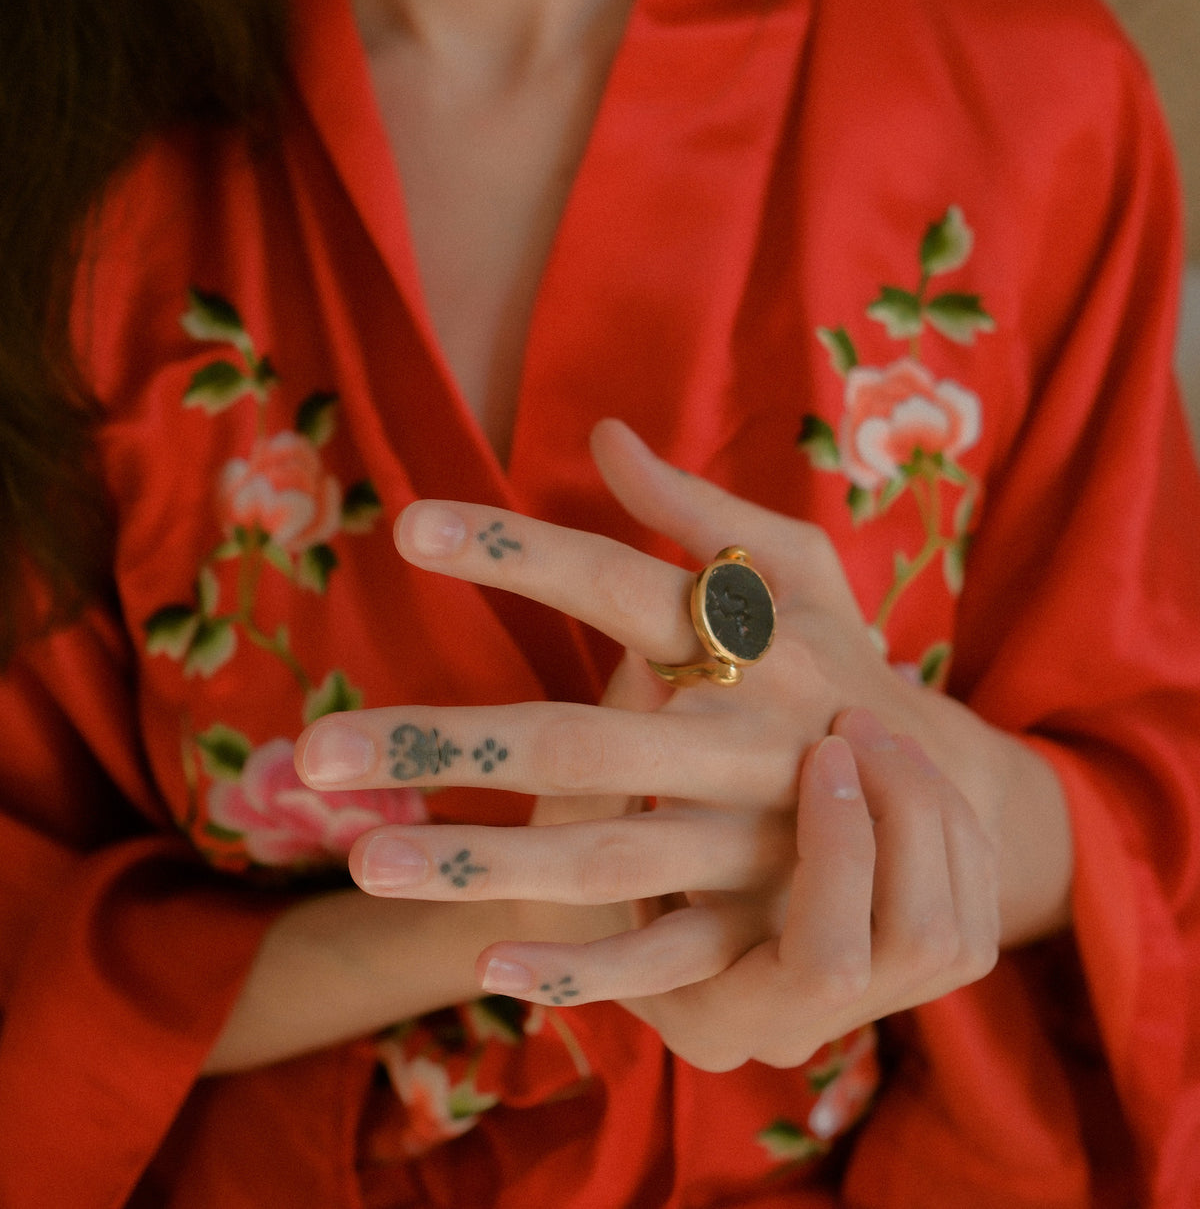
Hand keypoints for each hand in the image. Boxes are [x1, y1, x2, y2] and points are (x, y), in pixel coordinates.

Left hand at [296, 420, 1067, 1067]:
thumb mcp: (801, 567)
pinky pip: (665, 953)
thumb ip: (700, 507)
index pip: (615, 579)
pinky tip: (484, 965)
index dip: (516, 553)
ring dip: (479, 863)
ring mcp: (750, 839)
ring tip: (359, 860)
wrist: (951, 794)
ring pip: (603, 856)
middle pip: (576, 740)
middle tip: (311, 753)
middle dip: (445, 741)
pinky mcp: (761, 921)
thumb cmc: (843, 658)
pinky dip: (582, 966)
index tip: (405, 526)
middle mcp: (742, 737)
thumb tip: (604, 435)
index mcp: (746, 636)